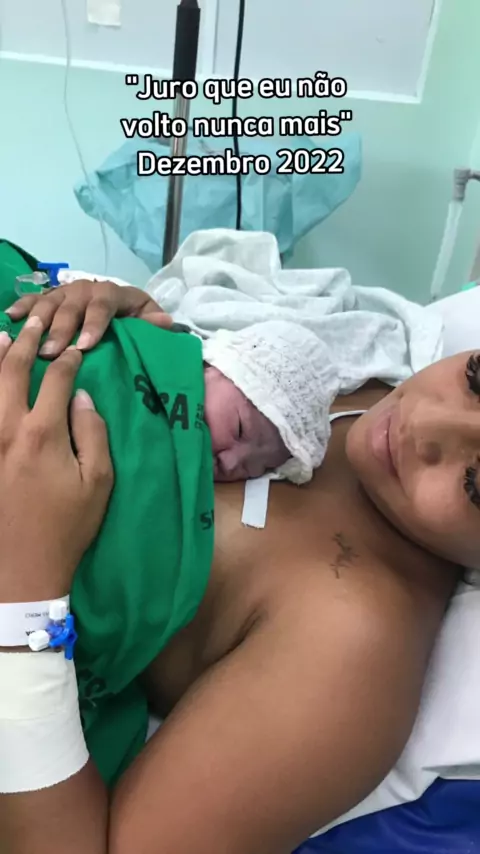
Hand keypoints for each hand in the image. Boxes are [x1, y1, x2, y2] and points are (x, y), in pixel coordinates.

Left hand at [0, 318, 112, 601]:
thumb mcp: (99, 484)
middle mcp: (8, 428)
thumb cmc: (67, 527)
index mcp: (45, 432)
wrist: (20, 568)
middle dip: (27, 342)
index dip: (68, 360)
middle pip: (13, 370)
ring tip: (3, 334)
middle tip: (37, 325)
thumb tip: (83, 398)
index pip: (56, 379)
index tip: (76, 351)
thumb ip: (93, 434)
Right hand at [5, 279, 172, 357]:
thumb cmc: (135, 316)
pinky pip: (34, 300)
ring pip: (49, 304)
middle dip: (61, 331)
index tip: (84, 347)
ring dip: (39, 323)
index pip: (102, 307)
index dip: (93, 325)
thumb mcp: (149, 317)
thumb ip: (155, 321)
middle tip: (52, 353)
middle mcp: (86, 289)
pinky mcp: (52, 298)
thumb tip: (164, 323)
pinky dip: (22, 306)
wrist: (123, 303)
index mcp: (111, 293)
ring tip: (30, 342)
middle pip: (71, 308)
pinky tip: (10, 317)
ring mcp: (66, 292)